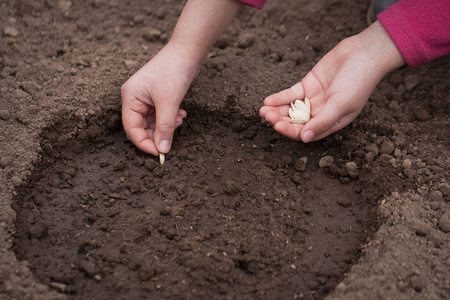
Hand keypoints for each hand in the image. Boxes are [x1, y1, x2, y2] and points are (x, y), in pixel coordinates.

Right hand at [121, 0, 241, 155]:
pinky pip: (161, 116)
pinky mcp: (158, 98)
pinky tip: (181, 114)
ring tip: (180, 119)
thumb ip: (165, 127)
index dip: (144, 143)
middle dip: (158, 134)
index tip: (159, 154)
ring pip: (153, 123)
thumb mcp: (169, 102)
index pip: (131, 128)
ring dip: (167, 126)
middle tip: (172, 138)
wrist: (187, 52)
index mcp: (130, 98)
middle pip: (142, 127)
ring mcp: (146, 99)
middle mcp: (135, 99)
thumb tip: (162, 150)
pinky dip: (171, 119)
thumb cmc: (173, 71)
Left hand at [259, 21, 404, 142]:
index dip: (291, 131)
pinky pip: (290, 95)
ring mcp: (313, 99)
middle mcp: (320, 113)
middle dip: (280, 121)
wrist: (364, 53)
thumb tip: (306, 138)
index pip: (306, 133)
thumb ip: (323, 121)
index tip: (278, 125)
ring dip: (276, 110)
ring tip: (263, 110)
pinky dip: (279, 98)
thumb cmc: (359, 81)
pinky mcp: (308, 85)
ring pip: (290, 109)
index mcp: (331, 123)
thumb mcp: (342, 104)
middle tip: (267, 116)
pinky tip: (268, 100)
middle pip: (295, 122)